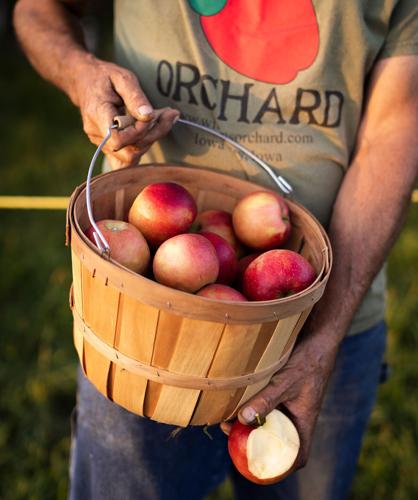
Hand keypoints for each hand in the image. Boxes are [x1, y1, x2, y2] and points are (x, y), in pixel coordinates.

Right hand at [72, 55, 179, 167]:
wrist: (85, 82)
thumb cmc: (105, 78)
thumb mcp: (122, 77)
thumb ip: (135, 97)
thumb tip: (148, 115)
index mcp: (97, 115)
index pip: (118, 139)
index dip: (139, 132)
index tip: (151, 115)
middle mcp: (96, 134)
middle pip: (128, 153)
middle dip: (152, 137)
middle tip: (167, 115)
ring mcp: (101, 144)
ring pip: (131, 157)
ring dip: (151, 140)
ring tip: (161, 119)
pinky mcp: (107, 148)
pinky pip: (126, 160)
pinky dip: (142, 147)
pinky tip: (151, 132)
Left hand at [221, 332, 338, 468]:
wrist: (316, 339)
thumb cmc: (307, 362)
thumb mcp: (285, 382)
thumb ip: (266, 399)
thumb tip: (242, 418)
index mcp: (304, 422)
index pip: (298, 455)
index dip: (282, 467)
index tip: (260, 468)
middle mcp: (296, 417)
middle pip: (276, 440)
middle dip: (254, 443)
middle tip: (231, 435)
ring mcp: (289, 405)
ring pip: (269, 423)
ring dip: (251, 424)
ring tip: (228, 420)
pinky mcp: (281, 393)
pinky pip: (266, 407)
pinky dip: (253, 408)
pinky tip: (237, 402)